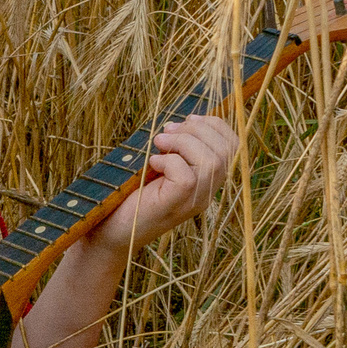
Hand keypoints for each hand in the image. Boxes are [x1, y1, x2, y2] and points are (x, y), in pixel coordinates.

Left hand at [91, 115, 239, 257]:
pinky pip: (187, 176)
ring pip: (211, 162)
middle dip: (196, 130)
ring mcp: (195, 201)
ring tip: (158, 141)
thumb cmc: (133, 192)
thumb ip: (178, 146)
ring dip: (183, 142)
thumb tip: (185, 121)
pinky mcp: (178, 204)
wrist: (112, 228)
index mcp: (208, 179)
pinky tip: (153, 163)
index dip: (215, 125)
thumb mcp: (162, 163)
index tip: (188, 119)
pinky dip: (169, 161)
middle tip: (167, 131)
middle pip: (225, 152)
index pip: (233, 146)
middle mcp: (207, 192)